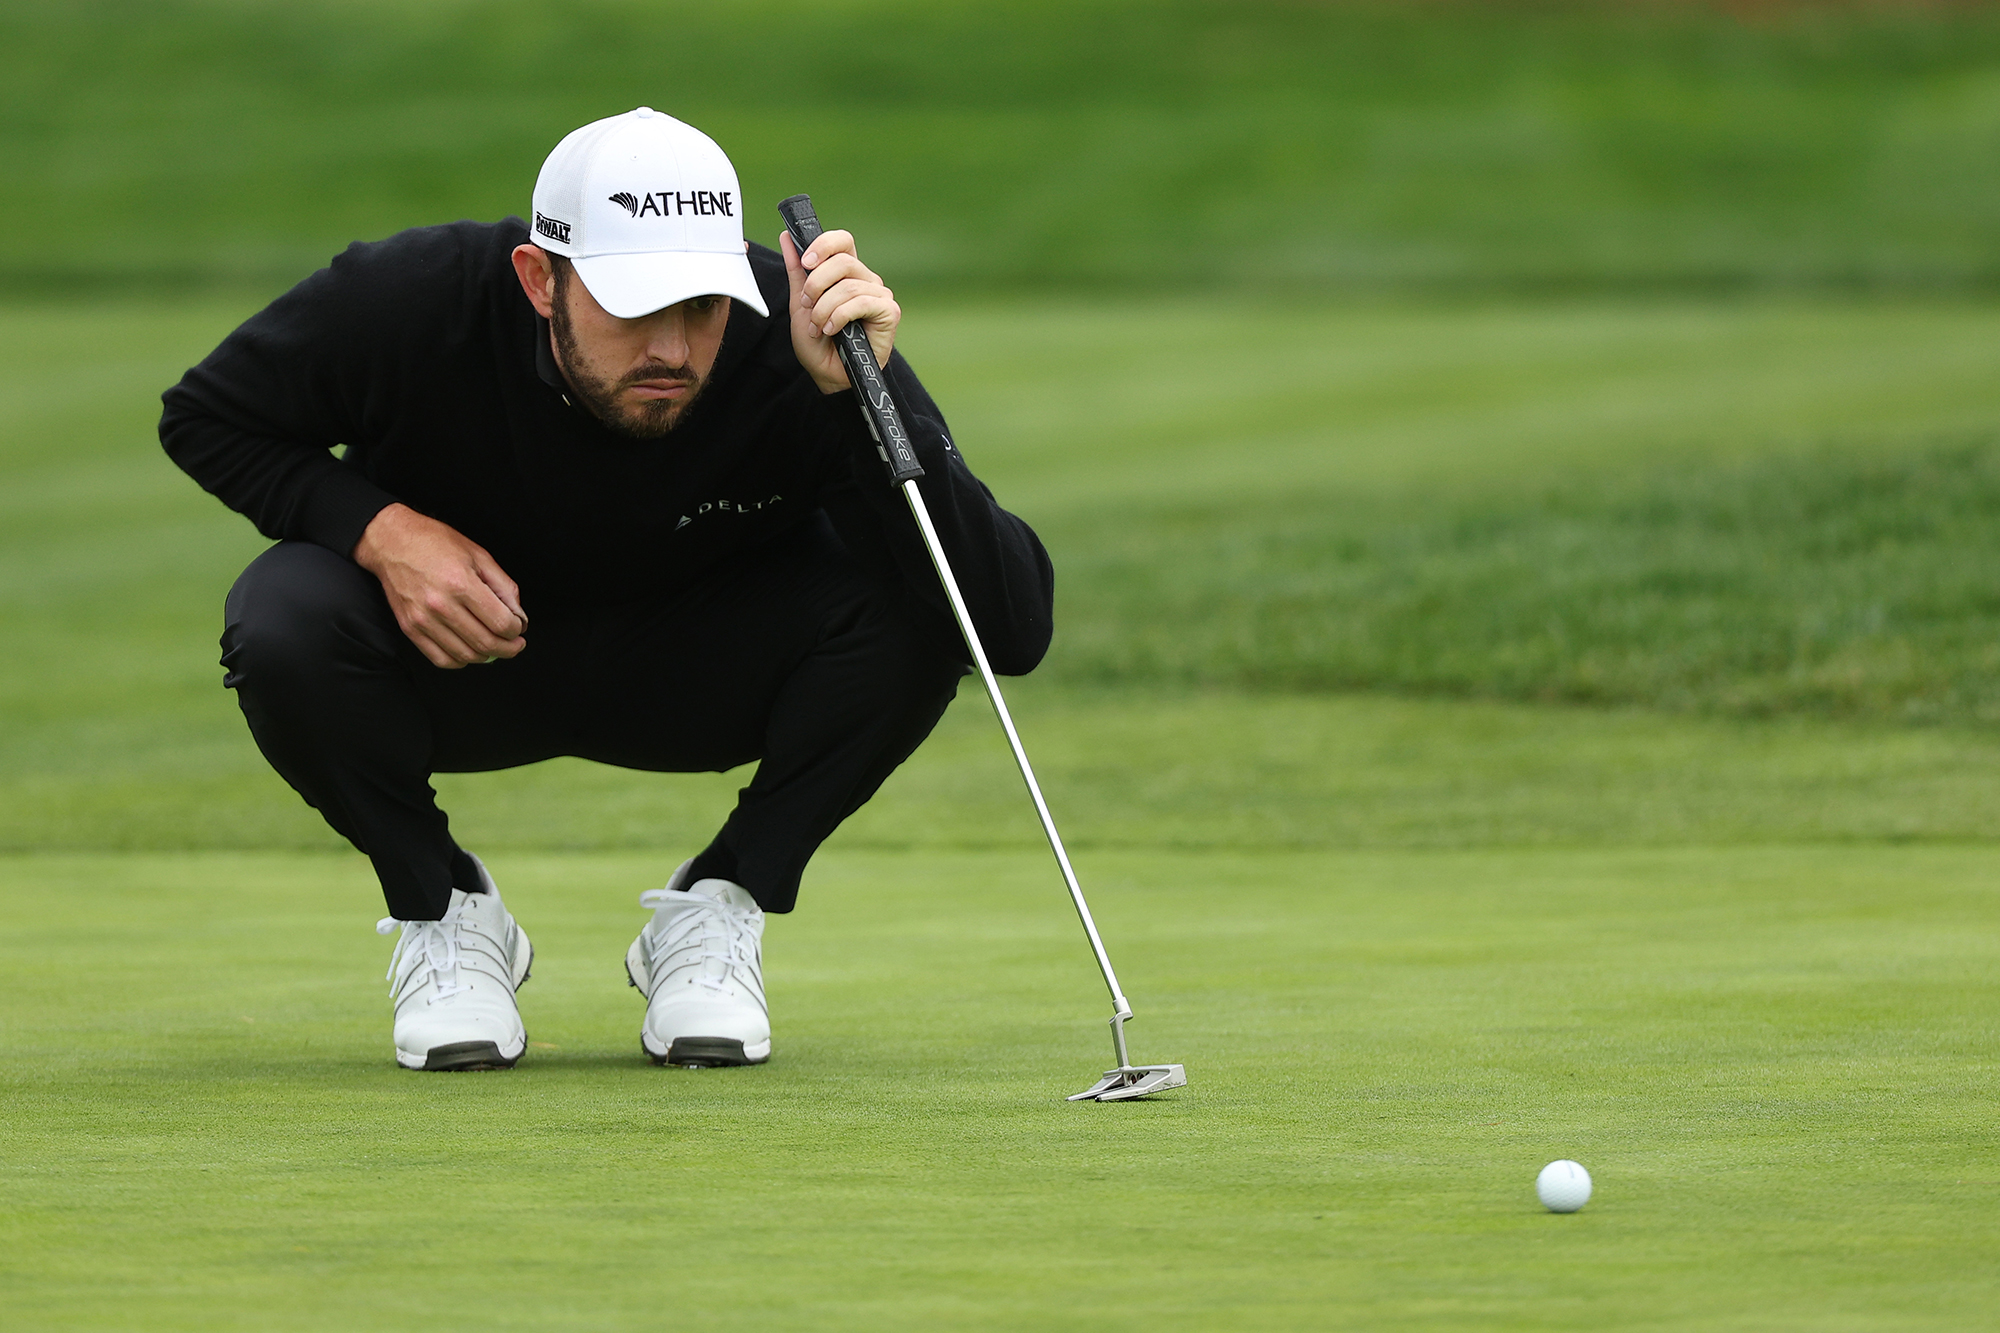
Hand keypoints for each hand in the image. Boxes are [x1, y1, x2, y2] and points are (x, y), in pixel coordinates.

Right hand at [352, 503, 526, 668]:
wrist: (391, 542)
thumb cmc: (435, 543)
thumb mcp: (479, 555)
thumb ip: (504, 587)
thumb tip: (518, 616)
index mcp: (462, 584)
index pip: (501, 623)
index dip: (516, 630)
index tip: (518, 628)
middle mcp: (441, 605)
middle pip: (486, 643)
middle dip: (508, 649)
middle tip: (515, 644)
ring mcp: (423, 620)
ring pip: (465, 655)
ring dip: (487, 657)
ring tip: (495, 647)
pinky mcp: (410, 628)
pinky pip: (441, 659)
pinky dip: (460, 661)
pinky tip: (469, 651)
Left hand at [781, 229, 898, 393]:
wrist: (829, 375)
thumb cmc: (819, 343)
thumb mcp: (800, 303)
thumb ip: (796, 271)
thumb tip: (787, 237)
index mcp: (847, 273)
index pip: (842, 241)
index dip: (823, 245)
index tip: (805, 262)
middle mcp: (866, 279)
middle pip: (842, 261)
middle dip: (816, 285)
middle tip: (807, 306)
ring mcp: (880, 294)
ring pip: (848, 286)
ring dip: (824, 309)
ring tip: (818, 327)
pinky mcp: (889, 311)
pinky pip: (861, 303)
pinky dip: (840, 317)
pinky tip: (833, 330)